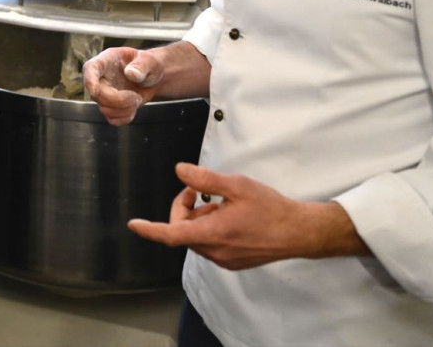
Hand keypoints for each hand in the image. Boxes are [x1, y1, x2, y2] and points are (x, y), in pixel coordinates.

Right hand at [83, 46, 164, 124]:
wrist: (154, 77)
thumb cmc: (150, 63)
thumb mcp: (150, 60)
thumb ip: (142, 65)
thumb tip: (131, 74)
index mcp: (107, 60)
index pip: (90, 68)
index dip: (89, 80)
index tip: (95, 90)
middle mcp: (102, 77)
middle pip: (97, 94)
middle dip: (118, 100)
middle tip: (136, 96)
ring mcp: (105, 93)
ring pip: (104, 109)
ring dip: (124, 109)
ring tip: (137, 99)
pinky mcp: (111, 106)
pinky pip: (112, 119)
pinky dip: (125, 117)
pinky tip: (134, 107)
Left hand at [128, 163, 366, 269]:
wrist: (299, 232)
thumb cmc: (270, 208)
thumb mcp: (237, 186)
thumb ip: (206, 178)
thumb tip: (180, 170)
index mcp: (213, 234)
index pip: (171, 235)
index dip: (150, 229)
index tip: (134, 224)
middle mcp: (215, 251)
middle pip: (182, 231)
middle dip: (184, 208)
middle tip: (199, 188)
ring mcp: (224, 259)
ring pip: (196, 237)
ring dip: (198, 218)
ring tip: (220, 201)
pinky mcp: (233, 261)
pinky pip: (209, 244)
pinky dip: (209, 227)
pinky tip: (227, 214)